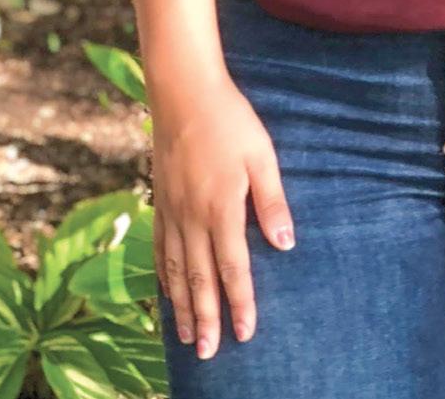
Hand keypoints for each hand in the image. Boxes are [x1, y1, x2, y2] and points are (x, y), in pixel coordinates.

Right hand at [146, 76, 294, 360]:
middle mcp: (192, 217)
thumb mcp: (261, 156)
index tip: (244, 333)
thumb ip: (272, 202)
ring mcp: (171, 210)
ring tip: (186, 336)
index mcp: (221, 208)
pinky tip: (166, 292)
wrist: (182, 91)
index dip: (240, 303)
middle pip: (199, 279)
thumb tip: (285, 244)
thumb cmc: (230, 120)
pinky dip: (162, 276)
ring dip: (181, 306)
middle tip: (209, 353)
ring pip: (175, 269)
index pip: (233, 268)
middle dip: (206, 318)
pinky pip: (159, 247)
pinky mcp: (159, 200)